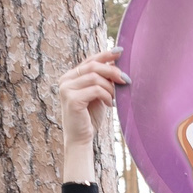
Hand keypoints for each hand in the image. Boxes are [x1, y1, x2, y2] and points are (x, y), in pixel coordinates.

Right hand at [60, 47, 125, 183]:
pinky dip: (107, 95)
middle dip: (112, 71)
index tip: (121, 52)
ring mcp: (66, 89)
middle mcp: (65, 80)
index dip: (106, 55)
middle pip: (93, 66)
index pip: (90, 60)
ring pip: (95, 77)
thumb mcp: (98, 94)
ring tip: (115, 98)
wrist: (81, 139)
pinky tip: (110, 104)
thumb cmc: (90, 117)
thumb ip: (102, 79)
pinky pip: (95, 90)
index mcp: (70, 77)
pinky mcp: (72, 99)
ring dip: (110, 87)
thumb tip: (117, 61)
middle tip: (126, 80)